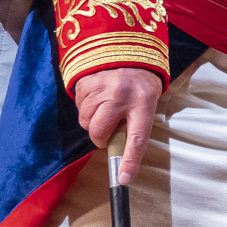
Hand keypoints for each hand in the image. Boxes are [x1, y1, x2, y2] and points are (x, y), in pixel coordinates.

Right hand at [72, 65, 161, 183]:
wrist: (125, 46)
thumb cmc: (139, 81)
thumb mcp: (147, 100)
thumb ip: (135, 124)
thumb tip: (120, 152)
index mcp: (143, 102)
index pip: (137, 138)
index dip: (130, 161)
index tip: (124, 180)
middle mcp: (121, 95)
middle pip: (100, 132)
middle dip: (100, 137)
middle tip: (107, 130)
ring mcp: (101, 88)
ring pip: (86, 121)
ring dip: (92, 121)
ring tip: (104, 107)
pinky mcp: (85, 82)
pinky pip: (79, 107)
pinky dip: (86, 107)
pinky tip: (96, 96)